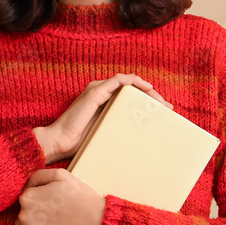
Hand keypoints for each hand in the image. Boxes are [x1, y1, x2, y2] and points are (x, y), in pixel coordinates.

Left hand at [15, 168, 105, 224]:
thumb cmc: (80, 197)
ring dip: (32, 224)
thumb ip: (37, 175)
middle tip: (54, 212)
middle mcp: (24, 215)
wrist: (96, 222)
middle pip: (22, 211)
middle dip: (35, 210)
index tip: (52, 200)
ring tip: (52, 222)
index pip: (25, 196)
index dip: (39, 196)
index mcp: (27, 197)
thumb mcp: (60, 175)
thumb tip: (25, 186)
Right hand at [34, 73, 172, 164]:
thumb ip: (120, 131)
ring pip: (128, 84)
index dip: (148, 103)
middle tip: (166, 109)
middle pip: (132, 90)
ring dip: (146, 90)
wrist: (59, 142)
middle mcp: (101, 93)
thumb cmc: (80, 143)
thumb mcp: (107, 136)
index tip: (163, 113)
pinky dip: (134, 81)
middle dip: (151, 97)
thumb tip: (140, 141)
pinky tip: (146, 88)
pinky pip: (119, 80)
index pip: (130, 97)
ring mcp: (98, 90)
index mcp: (104, 103)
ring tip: (159, 102)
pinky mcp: (95, 92)